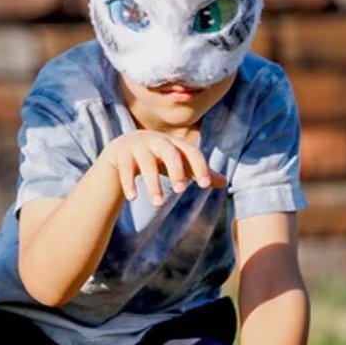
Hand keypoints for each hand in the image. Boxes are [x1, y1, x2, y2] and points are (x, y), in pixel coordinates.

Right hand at [100, 130, 227, 205]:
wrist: (124, 147)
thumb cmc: (158, 157)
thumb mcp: (177, 162)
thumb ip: (197, 171)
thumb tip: (224, 183)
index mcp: (174, 143)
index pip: (191, 152)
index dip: (199, 167)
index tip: (205, 186)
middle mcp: (156, 141)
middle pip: (169, 152)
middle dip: (176, 170)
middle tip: (181, 190)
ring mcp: (137, 146)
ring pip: (146, 163)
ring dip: (152, 183)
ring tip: (158, 204)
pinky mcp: (121, 154)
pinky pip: (125, 169)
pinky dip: (128, 183)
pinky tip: (133, 198)